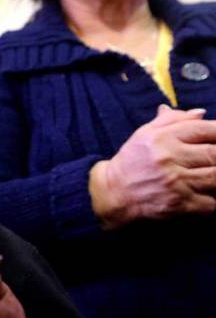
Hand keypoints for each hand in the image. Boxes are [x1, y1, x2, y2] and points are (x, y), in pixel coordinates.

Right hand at [89, 105, 215, 228]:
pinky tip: (206, 195)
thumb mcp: (145, 134)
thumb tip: (201, 113)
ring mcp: (174, 183)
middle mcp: (168, 159)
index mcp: (162, 139)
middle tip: (214, 158)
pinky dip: (212, 200)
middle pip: (214, 153)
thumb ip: (173, 120)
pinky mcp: (178, 204)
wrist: (113, 193)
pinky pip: (210, 203)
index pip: (203, 129)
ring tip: (211, 173)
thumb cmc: (131, 161)